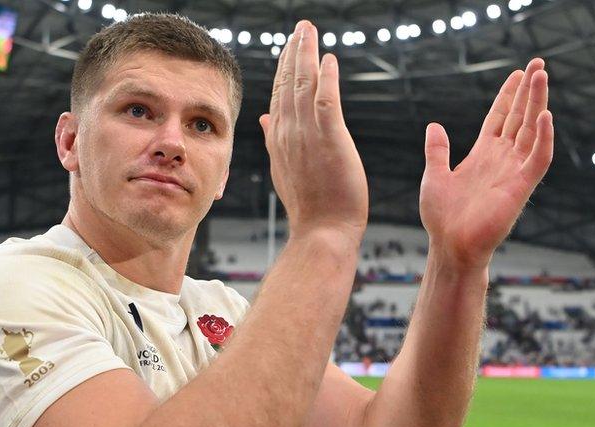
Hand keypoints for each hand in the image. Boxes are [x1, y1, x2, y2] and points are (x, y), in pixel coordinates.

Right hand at [259, 21, 368, 243]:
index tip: (290, 46)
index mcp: (279, 138)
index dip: (284, 68)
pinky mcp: (330, 140)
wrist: (322, 230)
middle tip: (301, 27)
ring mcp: (307, 135)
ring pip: (304, 86)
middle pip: (289, 84)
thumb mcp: (284, 169)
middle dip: (294, 52)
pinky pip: (327, 102)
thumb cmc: (310, 204)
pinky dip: (328, 79)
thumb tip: (264, 118)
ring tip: (310, 32)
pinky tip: (330, 59)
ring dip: (307, 55)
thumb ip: (275, 140)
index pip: (279, 95)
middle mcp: (289, 132)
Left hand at [419, 58, 553, 269]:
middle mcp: (501, 160)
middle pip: (519, 118)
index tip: (517, 73)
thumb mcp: (434, 176)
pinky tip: (545, 115)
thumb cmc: (442, 218)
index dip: (508, 97)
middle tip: (538, 63)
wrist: (450, 246)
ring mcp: (513, 172)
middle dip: (528, 90)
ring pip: (532, 131)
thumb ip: (437, 151)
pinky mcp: (521, 187)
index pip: (500, 119)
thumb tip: (434, 125)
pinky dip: (543, 138)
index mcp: (483, 155)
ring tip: (542, 76)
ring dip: (537, 103)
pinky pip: (538, 159)